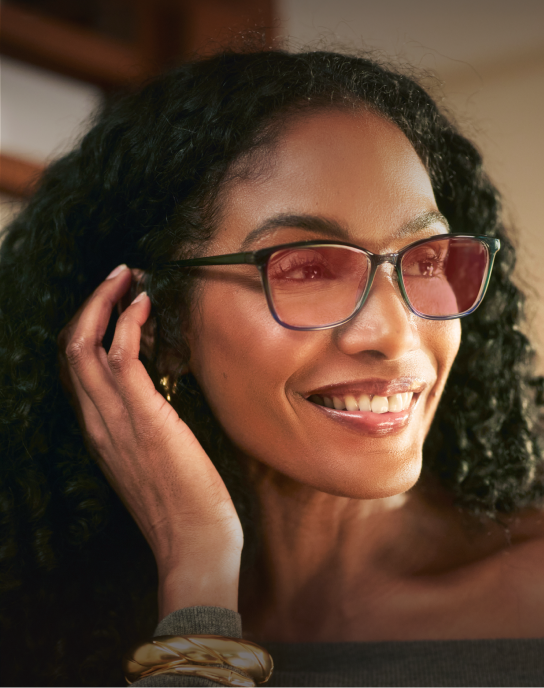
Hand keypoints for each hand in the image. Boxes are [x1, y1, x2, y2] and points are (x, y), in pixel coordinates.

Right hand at [58, 265, 242, 617]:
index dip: (91, 325)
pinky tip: (143, 305)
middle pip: (71, 347)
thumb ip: (146, 425)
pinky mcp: (144, 418)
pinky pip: (121, 358)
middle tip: (119, 275)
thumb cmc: (185, 504)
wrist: (194, 545)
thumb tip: (161, 391)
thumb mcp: (155, 457)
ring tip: (127, 276)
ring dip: (104, 301)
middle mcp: (98, 421)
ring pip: (85, 344)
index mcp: (101, 430)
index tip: (118, 299)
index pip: (78, 365)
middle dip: (92, 303)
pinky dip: (127, 323)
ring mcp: (115, 420)